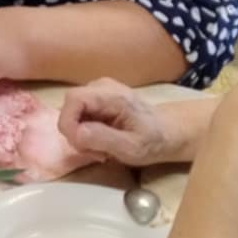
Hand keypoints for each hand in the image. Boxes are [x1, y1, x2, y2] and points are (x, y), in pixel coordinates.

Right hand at [57, 79, 217, 166]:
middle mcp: (101, 86)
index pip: (73, 99)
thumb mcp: (132, 148)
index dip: (68, 123)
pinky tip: (101, 141)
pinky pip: (79, 115)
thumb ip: (103, 138)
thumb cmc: (153, 141)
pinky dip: (85, 132)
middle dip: (75, 133)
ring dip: (80, 135)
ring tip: (102, 148)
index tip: (80, 145)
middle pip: (69, 106)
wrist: (168, 132)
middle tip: (94, 151)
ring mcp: (98, 91)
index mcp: (112, 95)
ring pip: (72, 112)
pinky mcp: (96, 99)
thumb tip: (76, 133)